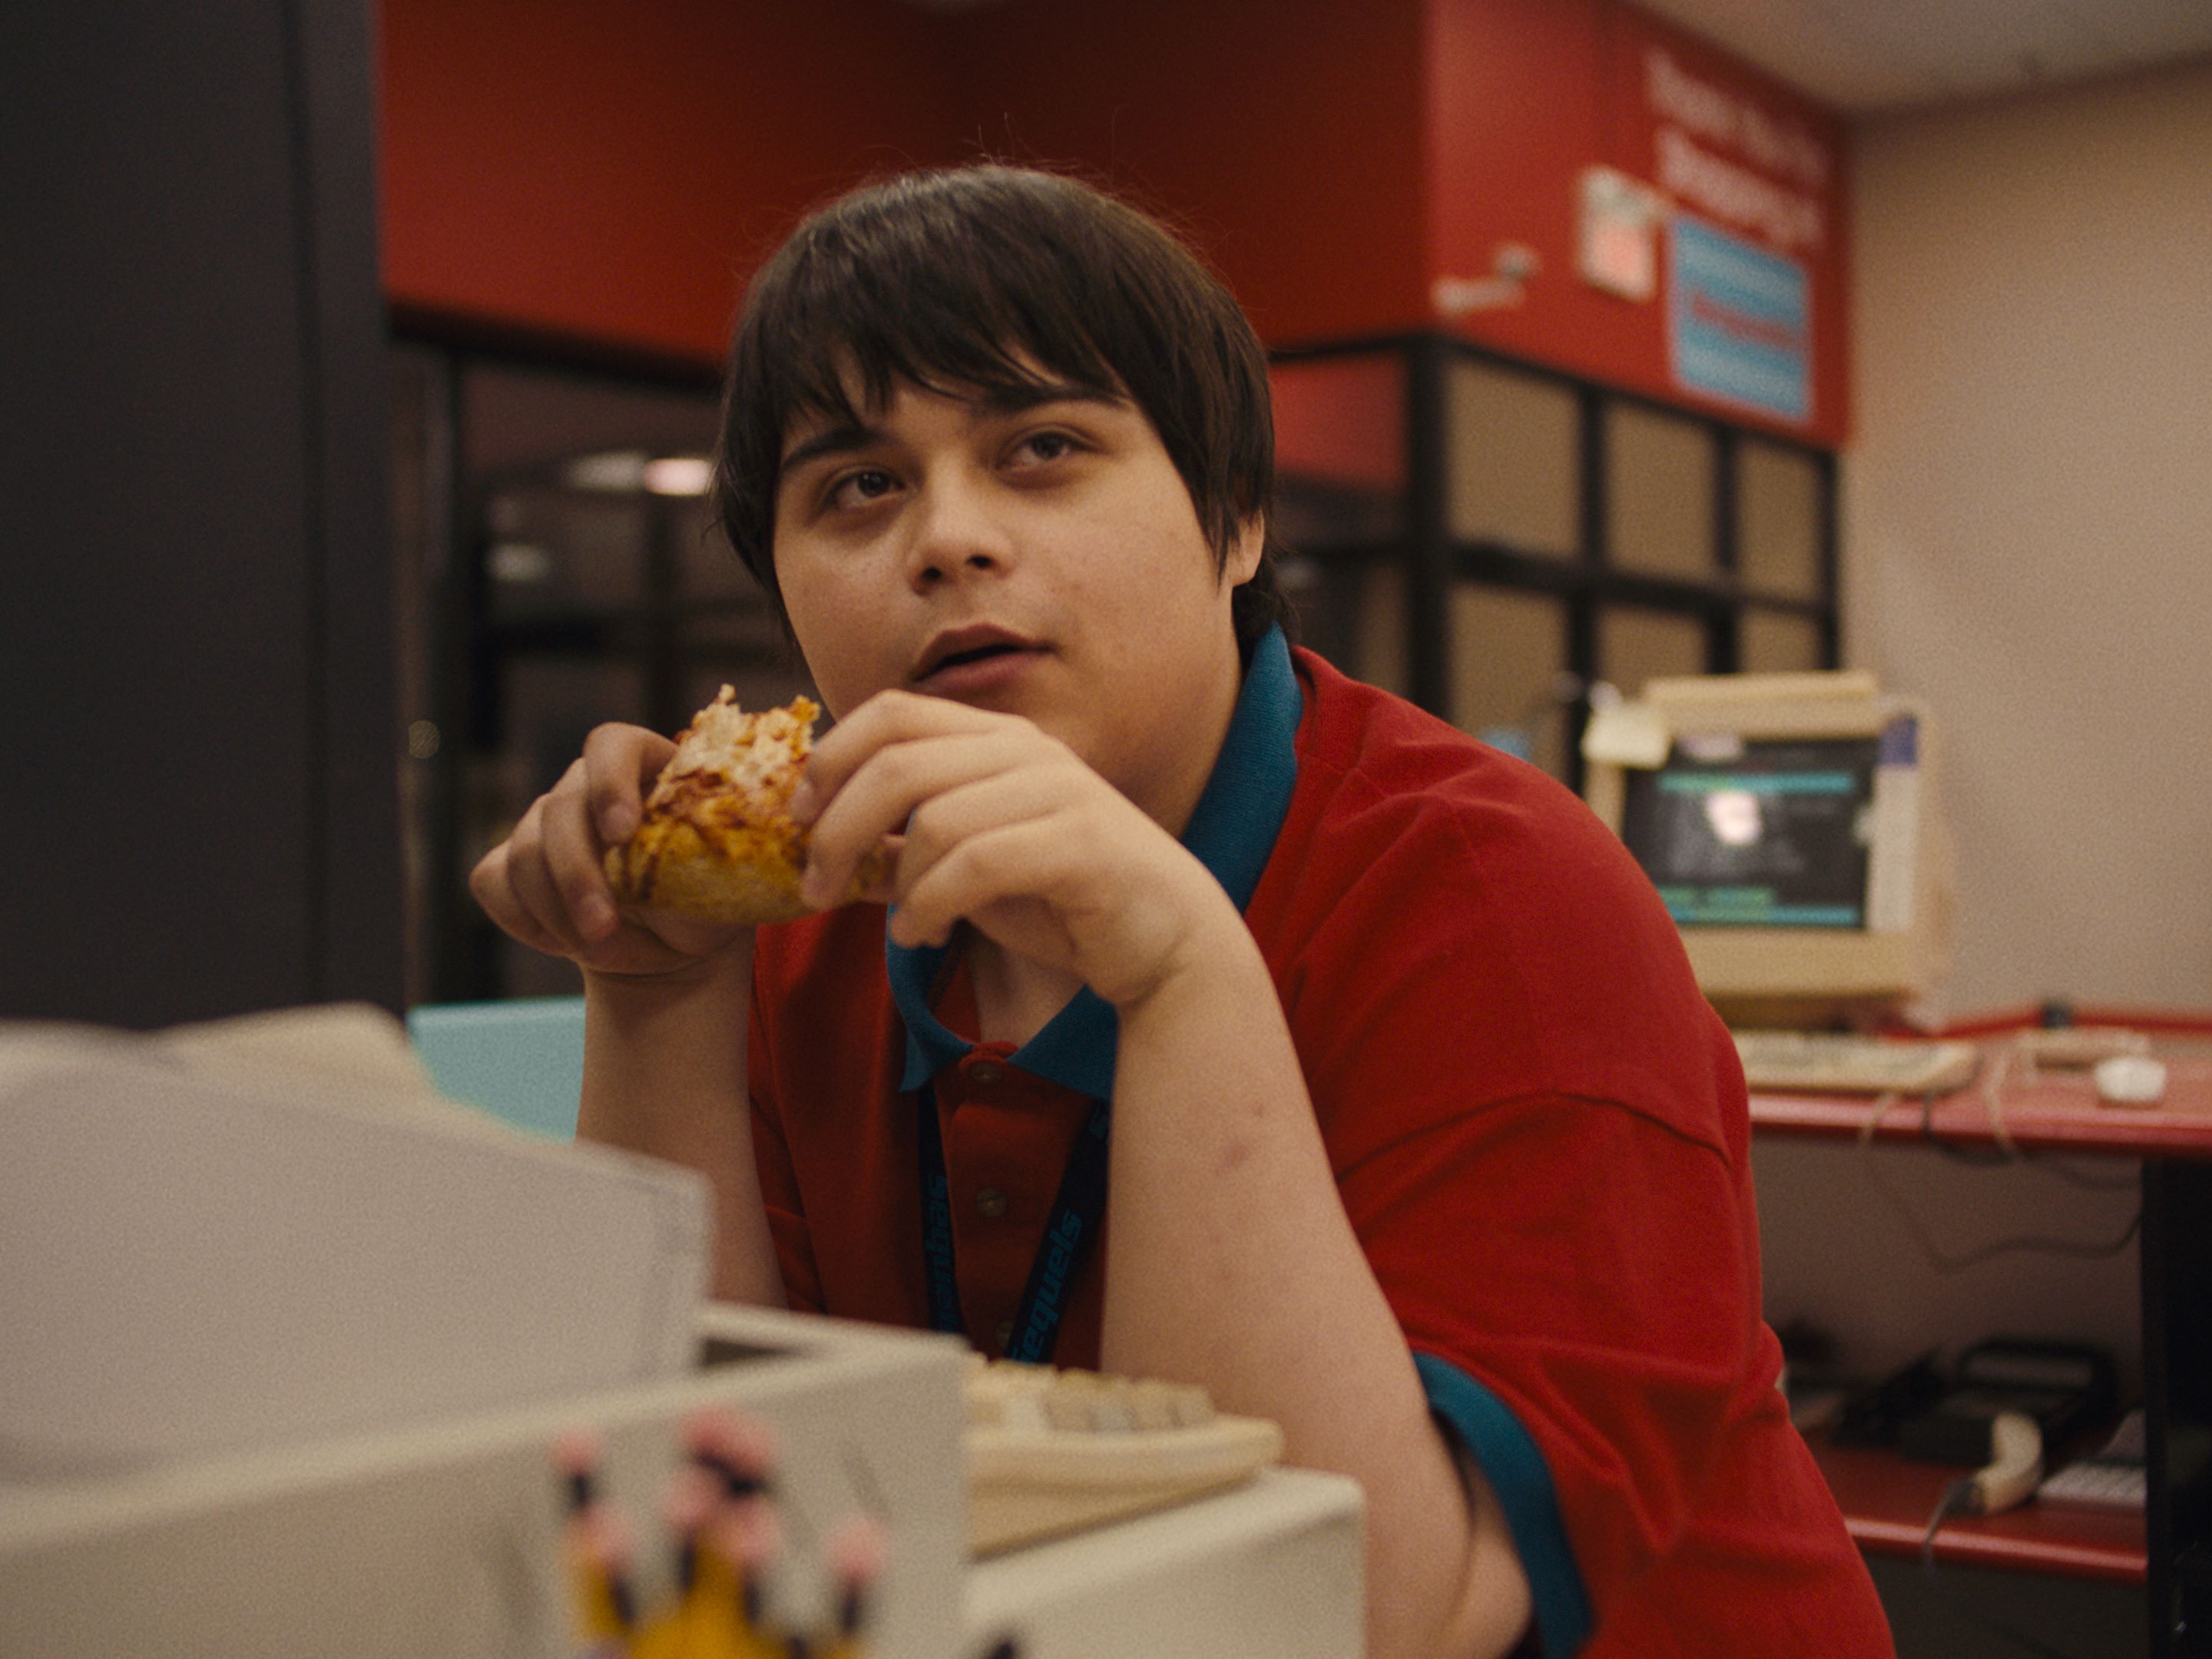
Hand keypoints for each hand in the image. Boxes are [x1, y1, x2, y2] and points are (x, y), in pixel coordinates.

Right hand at [470, 722, 749, 979]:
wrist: (672, 947)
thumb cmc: (705, 904)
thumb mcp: (722, 884)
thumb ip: (708, 861)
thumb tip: (709, 858)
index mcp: (649, 769)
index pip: (614, 744)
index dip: (610, 781)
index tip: (621, 832)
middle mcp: (588, 785)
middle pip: (561, 807)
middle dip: (578, 875)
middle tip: (603, 928)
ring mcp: (545, 822)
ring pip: (524, 851)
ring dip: (556, 909)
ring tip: (600, 947)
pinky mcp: (510, 863)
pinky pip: (493, 881)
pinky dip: (524, 919)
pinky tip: (563, 942)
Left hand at [791, 691, 1239, 1008]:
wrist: (1166, 940)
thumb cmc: (1064, 898)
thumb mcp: (971, 864)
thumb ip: (910, 846)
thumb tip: (825, 850)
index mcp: (997, 739)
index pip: (891, 713)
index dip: (830, 759)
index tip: (798, 817)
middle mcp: (1026, 750)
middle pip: (896, 761)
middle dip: (836, 826)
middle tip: (812, 885)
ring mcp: (1058, 791)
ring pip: (933, 819)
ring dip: (894, 884)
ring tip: (900, 928)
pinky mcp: (1079, 844)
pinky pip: (975, 866)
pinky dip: (931, 907)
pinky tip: (926, 937)